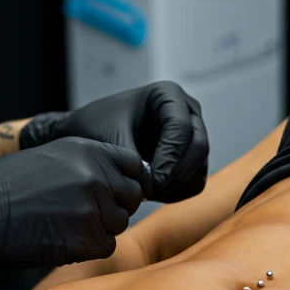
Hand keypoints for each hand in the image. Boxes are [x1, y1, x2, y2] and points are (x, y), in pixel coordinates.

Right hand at [0, 136, 149, 289]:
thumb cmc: (1, 187)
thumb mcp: (49, 157)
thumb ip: (86, 164)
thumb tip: (117, 180)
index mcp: (88, 150)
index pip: (135, 165)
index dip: (129, 181)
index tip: (118, 192)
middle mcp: (95, 175)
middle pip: (132, 197)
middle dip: (115, 207)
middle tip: (83, 214)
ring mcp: (92, 207)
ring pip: (119, 224)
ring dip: (99, 229)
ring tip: (64, 225)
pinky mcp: (85, 238)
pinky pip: (106, 247)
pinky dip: (88, 248)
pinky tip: (60, 240)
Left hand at [19, 81, 208, 203]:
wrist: (90, 136)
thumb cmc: (97, 127)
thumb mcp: (108, 138)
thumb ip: (131, 158)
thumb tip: (151, 183)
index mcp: (168, 95)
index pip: (182, 127)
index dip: (170, 156)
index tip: (154, 180)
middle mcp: (187, 113)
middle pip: (199, 147)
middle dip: (176, 174)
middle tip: (152, 191)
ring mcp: (192, 136)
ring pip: (200, 167)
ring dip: (176, 186)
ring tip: (147, 193)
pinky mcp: (190, 159)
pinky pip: (195, 181)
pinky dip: (177, 193)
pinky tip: (153, 194)